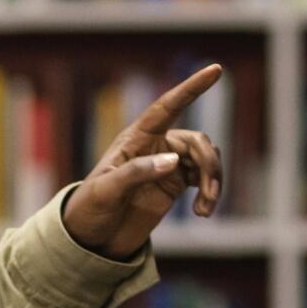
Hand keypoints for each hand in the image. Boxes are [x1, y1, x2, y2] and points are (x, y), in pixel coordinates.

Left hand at [62, 63, 226, 259]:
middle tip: (209, 193)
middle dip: (208, 163)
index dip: (191, 88)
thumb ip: (137, 173)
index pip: (168, 106)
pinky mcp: (175, 185)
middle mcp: (156, 146)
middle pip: (196, 141)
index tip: (216, 69)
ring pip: (205, 159)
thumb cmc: (90, 208)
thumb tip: (173, 161)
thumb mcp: (106, 191)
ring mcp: (168, 165)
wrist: (91, 237)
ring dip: (212, 181)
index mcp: (136, 138)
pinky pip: (204, 178)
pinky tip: (204, 211)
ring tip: (206, 209)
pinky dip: (210, 192)